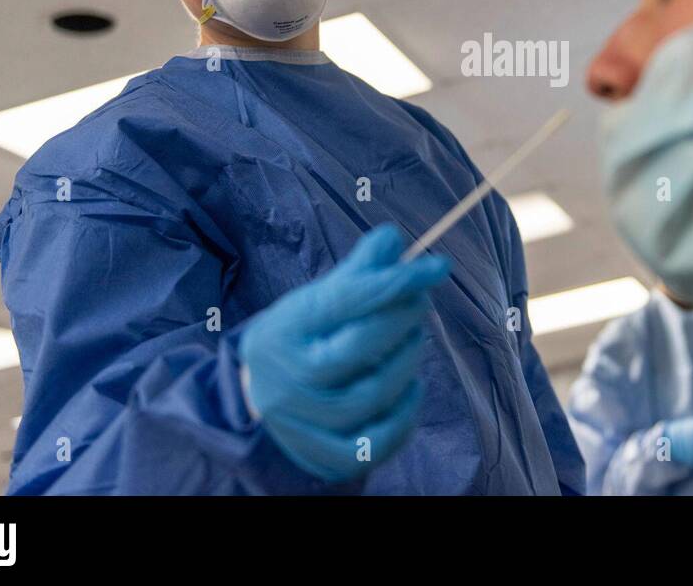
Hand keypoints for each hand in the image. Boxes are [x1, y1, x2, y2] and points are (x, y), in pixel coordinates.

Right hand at [239, 224, 450, 482]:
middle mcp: (288, 377)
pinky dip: (404, 415)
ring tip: (412, 341)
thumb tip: (393, 237)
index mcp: (285, 328)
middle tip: (419, 303)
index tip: (438, 266)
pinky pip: (375, 442)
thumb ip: (356, 273)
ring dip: (407, 362)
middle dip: (402, 318)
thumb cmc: (299, 339)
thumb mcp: (315, 300)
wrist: (254, 400)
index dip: (399, 280)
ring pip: (373, 394)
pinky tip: (410, 389)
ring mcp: (302, 421)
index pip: (349, 299)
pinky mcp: (321, 455)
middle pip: (360, 346)